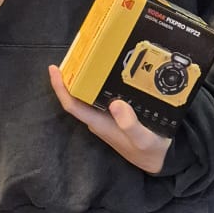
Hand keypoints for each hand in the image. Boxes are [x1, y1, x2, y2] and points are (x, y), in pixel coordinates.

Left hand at [48, 66, 172, 174]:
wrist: (159, 160)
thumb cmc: (149, 151)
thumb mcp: (143, 139)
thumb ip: (130, 124)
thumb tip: (116, 104)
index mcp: (99, 123)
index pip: (72, 104)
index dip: (60, 87)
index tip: (55, 69)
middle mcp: (98, 118)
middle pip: (77, 96)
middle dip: (71, 75)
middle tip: (75, 52)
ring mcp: (106, 116)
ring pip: (88, 94)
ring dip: (85, 76)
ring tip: (87, 55)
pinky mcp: (115, 113)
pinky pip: (101, 94)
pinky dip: (100, 81)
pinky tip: (106, 69)